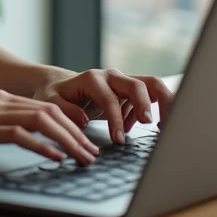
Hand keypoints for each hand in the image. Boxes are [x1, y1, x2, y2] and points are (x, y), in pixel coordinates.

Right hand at [0, 89, 100, 164]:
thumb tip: (23, 138)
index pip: (45, 106)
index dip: (70, 122)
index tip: (86, 140)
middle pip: (50, 111)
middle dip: (76, 133)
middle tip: (92, 153)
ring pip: (41, 121)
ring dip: (67, 140)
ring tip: (82, 157)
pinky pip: (19, 135)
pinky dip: (42, 146)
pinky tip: (55, 157)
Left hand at [32, 68, 174, 144]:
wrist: (61, 85)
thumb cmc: (55, 94)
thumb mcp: (50, 102)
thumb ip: (64, 110)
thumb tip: (83, 120)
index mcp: (93, 79)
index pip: (111, 99)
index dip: (116, 120)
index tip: (119, 140)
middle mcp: (112, 77)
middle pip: (139, 85)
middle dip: (147, 105)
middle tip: (152, 126)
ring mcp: (124, 81)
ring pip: (153, 85)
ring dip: (164, 103)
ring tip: (165, 127)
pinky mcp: (132, 90)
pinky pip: (152, 95)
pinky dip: (157, 109)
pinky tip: (150, 128)